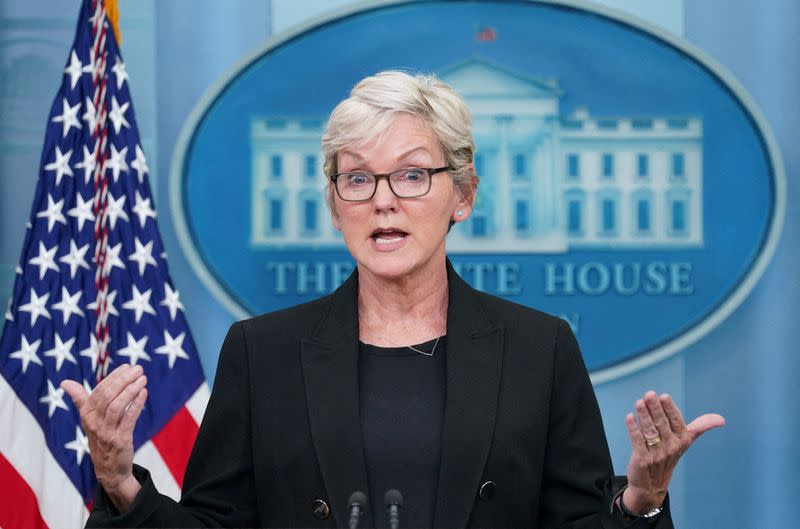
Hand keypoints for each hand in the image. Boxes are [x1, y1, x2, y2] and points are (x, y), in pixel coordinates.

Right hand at [61, 364, 148, 512]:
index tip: (127, 366)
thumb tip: (64, 383)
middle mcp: (94, 423)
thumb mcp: (88, 419)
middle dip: (124, 380)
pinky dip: (136, 404)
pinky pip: (128, 419)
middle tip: (138, 369)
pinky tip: (144, 393)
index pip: (99, 390)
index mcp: (86, 415)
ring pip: (117, 406)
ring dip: (131, 390)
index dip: (113, 377)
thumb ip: (80, 399)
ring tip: (143, 379)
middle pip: (108, 396)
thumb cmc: (100, 437)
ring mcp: (106, 432)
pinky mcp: (120, 440)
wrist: (108, 468)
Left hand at [622, 391, 724, 513]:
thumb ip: (700, 427)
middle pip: (662, 424)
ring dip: (644, 416)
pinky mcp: (642, 459)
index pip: (677, 422)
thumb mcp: (686, 442)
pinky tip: (629, 417)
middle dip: (655, 409)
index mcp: (682, 440)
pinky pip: (638, 442)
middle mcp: (671, 447)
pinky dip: (633, 429)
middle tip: (649, 395)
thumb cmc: (668, 456)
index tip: (664, 396)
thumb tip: (722, 419)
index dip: (670, 409)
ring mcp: (657, 454)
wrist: (652, 484)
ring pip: (649, 431)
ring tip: (639, 403)